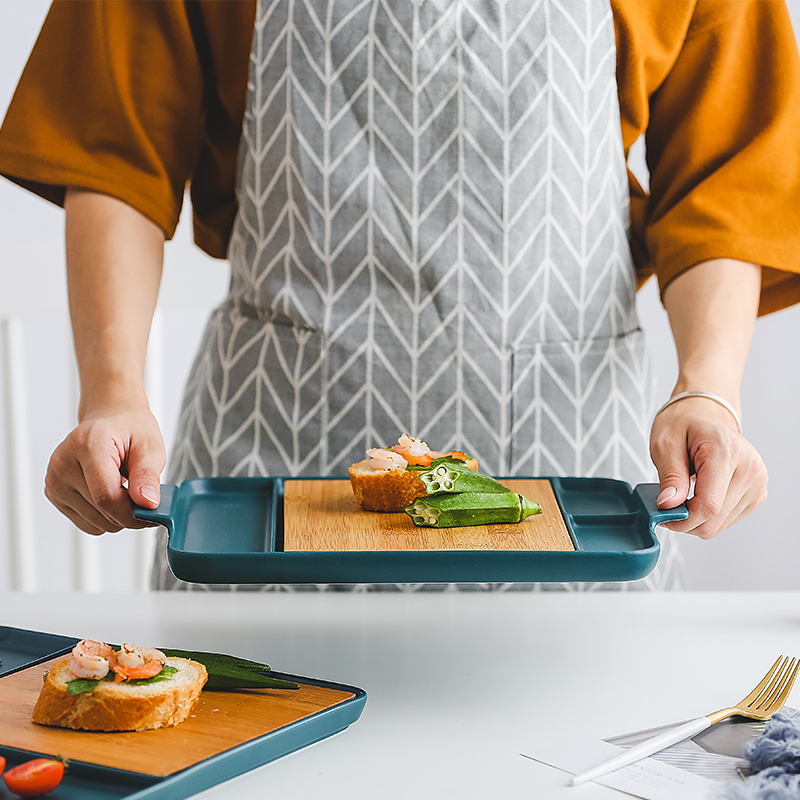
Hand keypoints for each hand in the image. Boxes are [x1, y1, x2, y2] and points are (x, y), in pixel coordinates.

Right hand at [44, 402, 165, 534]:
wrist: (110, 419)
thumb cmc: (130, 429)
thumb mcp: (150, 446)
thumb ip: (148, 476)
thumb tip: (147, 504)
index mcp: (87, 446)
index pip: (107, 497)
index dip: (134, 513)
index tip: (153, 513)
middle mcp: (64, 463)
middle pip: (102, 512)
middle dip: (130, 513)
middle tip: (144, 495)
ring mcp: (55, 480)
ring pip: (95, 523)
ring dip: (117, 515)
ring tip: (126, 488)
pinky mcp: (54, 493)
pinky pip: (87, 523)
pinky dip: (104, 516)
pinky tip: (111, 493)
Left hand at [650, 396, 767, 538]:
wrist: (705, 413)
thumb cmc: (684, 424)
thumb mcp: (665, 444)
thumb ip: (670, 476)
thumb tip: (669, 505)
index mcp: (727, 451)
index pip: (709, 505)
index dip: (682, 519)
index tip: (663, 515)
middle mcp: (750, 468)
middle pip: (715, 519)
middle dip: (686, 521)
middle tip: (667, 506)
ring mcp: (758, 482)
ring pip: (721, 524)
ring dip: (697, 519)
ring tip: (683, 495)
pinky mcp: (757, 493)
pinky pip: (728, 519)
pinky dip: (709, 515)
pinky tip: (699, 495)